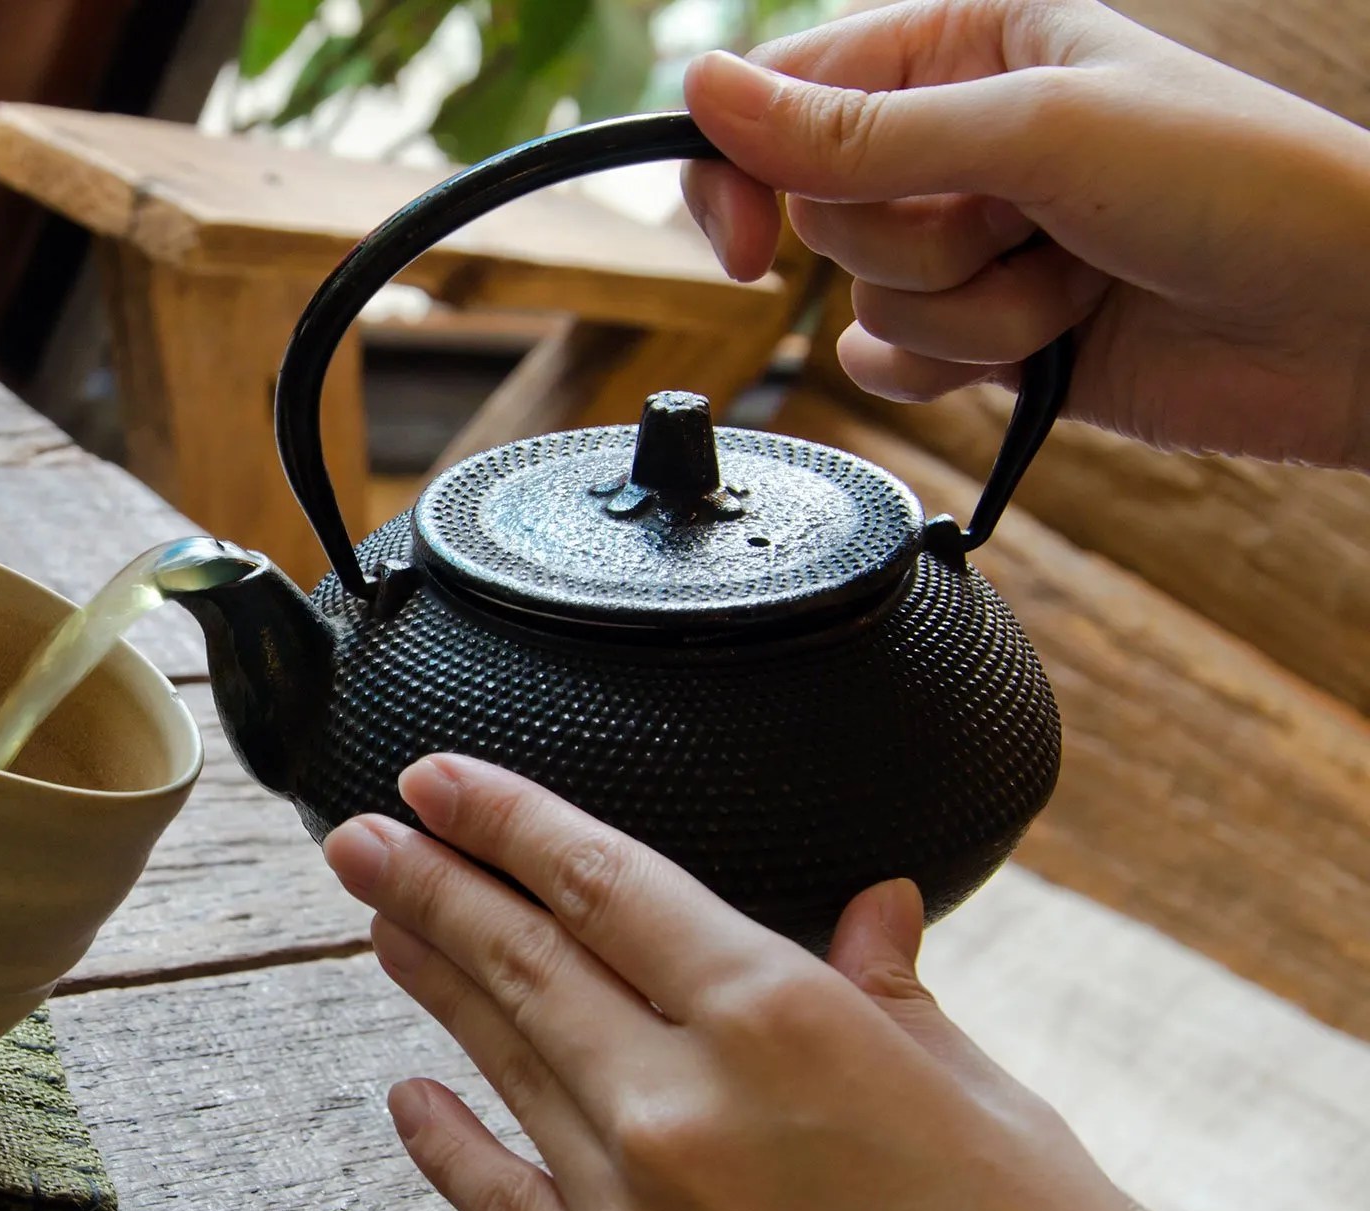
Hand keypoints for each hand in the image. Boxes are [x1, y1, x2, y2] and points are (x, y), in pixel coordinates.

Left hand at [323, 755, 1203, 1210]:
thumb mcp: (994, 1106)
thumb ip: (896, 1001)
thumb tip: (874, 908)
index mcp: (783, 1026)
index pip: (606, 885)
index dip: (509, 820)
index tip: (438, 780)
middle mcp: (684, 1109)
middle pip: (525, 963)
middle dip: (430, 884)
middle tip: (356, 836)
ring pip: (505, 1066)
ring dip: (431, 984)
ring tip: (377, 920)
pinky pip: (501, 1207)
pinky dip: (448, 1146)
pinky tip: (409, 1100)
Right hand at [680, 0, 1369, 469]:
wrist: (1352, 322)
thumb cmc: (1239, 186)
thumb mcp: (1033, 133)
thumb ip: (857, 130)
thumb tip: (705, 94)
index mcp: (964, 42)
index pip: (784, 96)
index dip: (749, 170)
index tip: (753, 244)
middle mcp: (958, 137)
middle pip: (822, 209)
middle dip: (913, 241)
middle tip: (1011, 224)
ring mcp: (975, 240)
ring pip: (865, 297)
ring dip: (967, 311)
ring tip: (1071, 278)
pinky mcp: (990, 332)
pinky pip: (893, 365)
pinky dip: (956, 367)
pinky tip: (1042, 339)